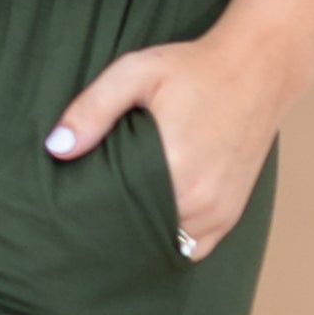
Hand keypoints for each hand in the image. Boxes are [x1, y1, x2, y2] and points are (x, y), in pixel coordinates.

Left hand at [43, 23, 313, 260]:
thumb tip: (56, 148)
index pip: (118, 215)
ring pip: (169, 244)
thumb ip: (92, 110)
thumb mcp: (135, 73)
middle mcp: (200, 200)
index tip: (72, 207)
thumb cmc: (192, 68)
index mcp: (175, 169)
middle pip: (141, 233)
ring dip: (144, 234)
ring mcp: (220, 211)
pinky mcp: (232, 212)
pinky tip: (151, 218)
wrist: (257, 68)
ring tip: (117, 213)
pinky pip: (196, 246)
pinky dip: (173, 237)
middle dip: (114, 226)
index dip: (91, 214)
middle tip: (86, 212)